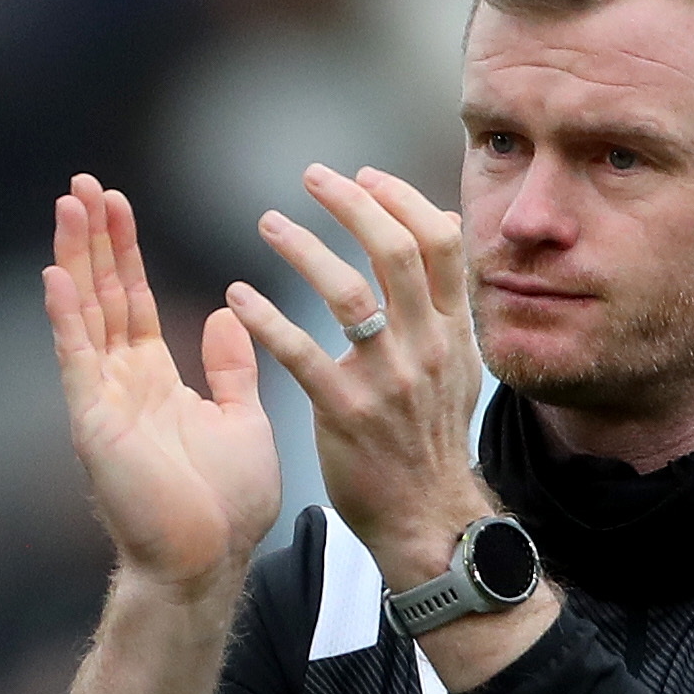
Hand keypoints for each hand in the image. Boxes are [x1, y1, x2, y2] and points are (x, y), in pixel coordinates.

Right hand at [45, 174, 279, 599]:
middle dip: (93, 238)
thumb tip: (221, 312)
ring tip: (68, 203)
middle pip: (101, 295)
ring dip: (76, 258)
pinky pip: (77, 360)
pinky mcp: (94, 423)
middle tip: (83, 182)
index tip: (116, 202)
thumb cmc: (227, 508)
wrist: (210, 564)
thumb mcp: (242, 420)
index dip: (123, 251)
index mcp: (155, 382)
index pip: (132, 301)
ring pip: (85, 314)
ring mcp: (103, 401)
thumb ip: (231, 367)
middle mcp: (121, 384)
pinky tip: (56, 273)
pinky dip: (66, 317)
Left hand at [228, 166, 488, 584]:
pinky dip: (265, 319)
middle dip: (351, 204)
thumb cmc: (429, 441)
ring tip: (270, 223)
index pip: (440, 242)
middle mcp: (425, 347)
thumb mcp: (456, 367)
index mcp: (452, 331)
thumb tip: (438, 229)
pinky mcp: (345, 411)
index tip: (364, 176)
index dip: (401, 198)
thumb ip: (444, 303)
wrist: (427, 518)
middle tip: (312, 178)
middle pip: (395, 251)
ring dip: (303, 248)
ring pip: (348, 293)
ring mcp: (387, 380)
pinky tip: (238, 297)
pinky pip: (300, 352)